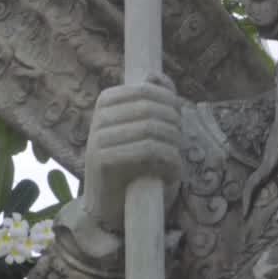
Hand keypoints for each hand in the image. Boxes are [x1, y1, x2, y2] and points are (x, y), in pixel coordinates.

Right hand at [83, 76, 181, 232]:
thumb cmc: (133, 162)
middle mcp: (99, 117)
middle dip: (174, 124)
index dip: (170, 103)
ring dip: (174, 143)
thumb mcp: (144, 128)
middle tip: (180, 141)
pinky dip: (169, 159)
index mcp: (107, 101)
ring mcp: (97, 139)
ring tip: (177, 156)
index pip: (147, 90)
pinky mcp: (103, 161)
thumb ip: (153, 99)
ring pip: (151, 128)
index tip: (178, 120)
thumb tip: (155, 74)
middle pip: (151, 109)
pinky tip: (173, 169)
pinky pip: (147, 150)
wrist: (112, 204)